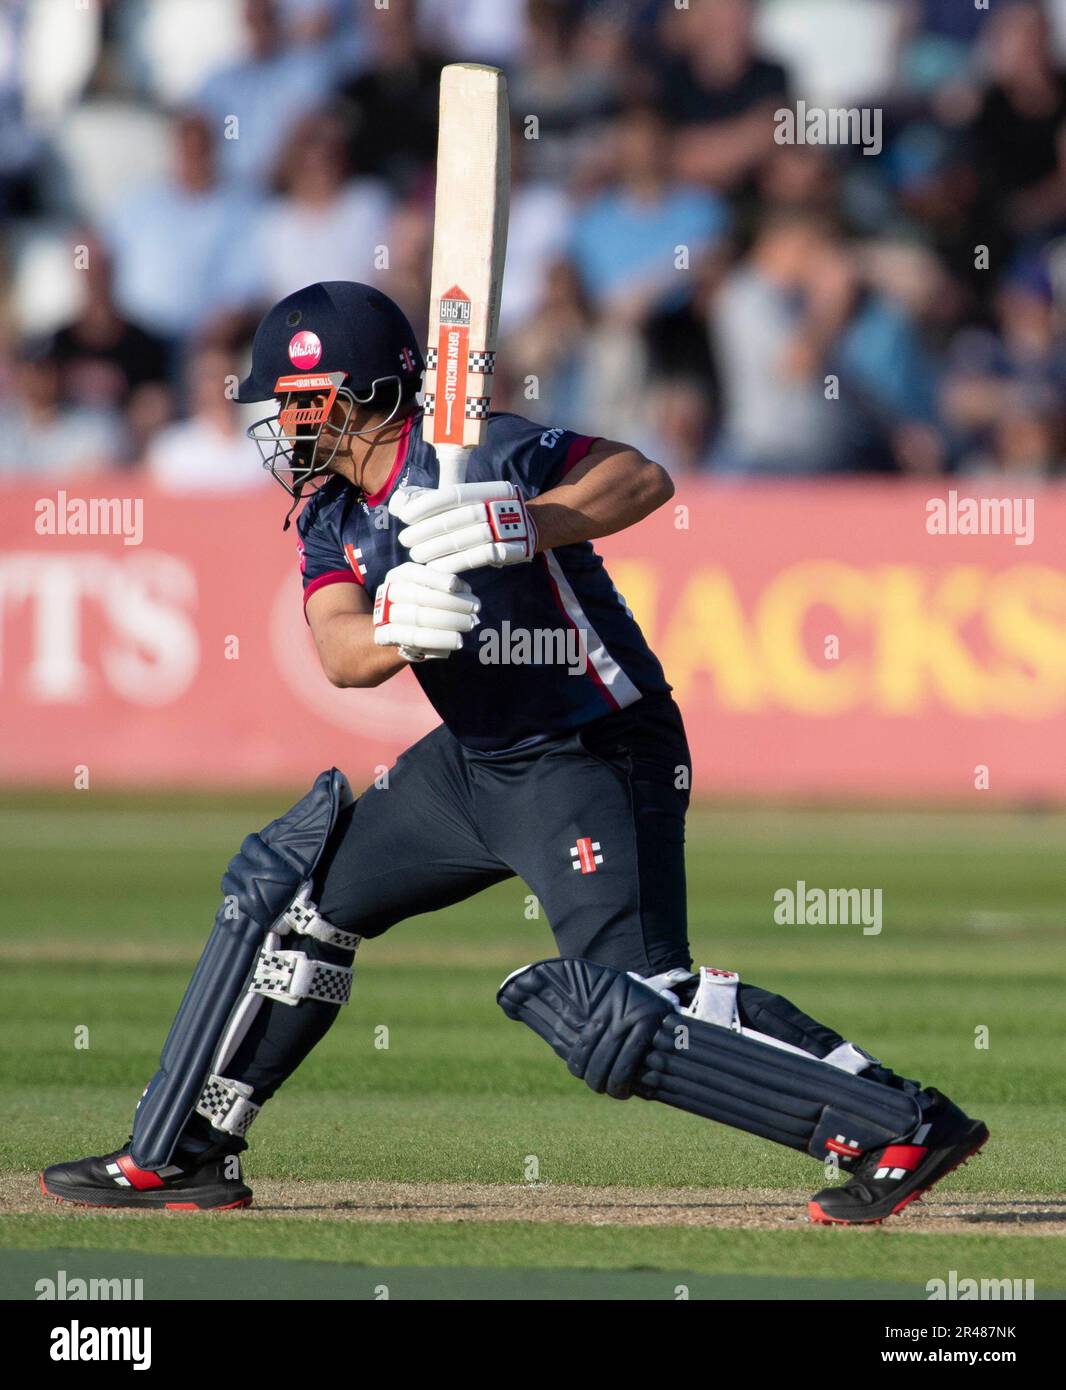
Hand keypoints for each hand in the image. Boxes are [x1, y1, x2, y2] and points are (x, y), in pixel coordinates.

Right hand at [372, 561, 479, 662]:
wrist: (401, 629)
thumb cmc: (424, 603)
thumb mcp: (431, 588)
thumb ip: (447, 585)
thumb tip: (465, 591)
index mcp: (398, 576)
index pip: (414, 573)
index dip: (436, 579)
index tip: (456, 586)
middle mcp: (389, 593)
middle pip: (419, 596)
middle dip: (451, 602)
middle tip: (475, 608)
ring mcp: (387, 616)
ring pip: (418, 617)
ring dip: (449, 621)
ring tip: (469, 624)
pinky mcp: (391, 637)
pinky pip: (416, 639)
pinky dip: (440, 639)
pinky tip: (458, 641)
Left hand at [389, 482, 537, 573]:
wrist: (531, 527)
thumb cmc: (488, 513)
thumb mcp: (473, 499)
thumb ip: (443, 501)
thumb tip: (402, 504)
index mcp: (487, 490)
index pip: (450, 496)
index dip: (426, 506)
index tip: (405, 517)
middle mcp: (496, 507)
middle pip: (453, 520)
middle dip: (424, 531)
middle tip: (404, 539)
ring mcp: (503, 530)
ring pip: (461, 541)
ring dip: (434, 549)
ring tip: (415, 554)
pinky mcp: (507, 551)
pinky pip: (474, 559)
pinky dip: (451, 563)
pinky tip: (433, 567)